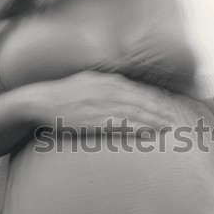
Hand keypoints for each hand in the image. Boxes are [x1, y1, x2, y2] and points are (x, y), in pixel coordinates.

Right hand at [23, 71, 213, 133]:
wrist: (37, 103)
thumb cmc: (63, 97)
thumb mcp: (87, 84)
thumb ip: (107, 88)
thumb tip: (124, 94)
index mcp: (107, 81)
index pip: (139, 91)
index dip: (156, 101)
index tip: (169, 108)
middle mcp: (107, 90)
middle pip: (141, 101)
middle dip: (161, 111)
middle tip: (176, 120)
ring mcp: (100, 105)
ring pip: (134, 112)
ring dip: (153, 120)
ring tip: (168, 127)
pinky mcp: (93, 119)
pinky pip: (120, 124)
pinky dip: (137, 128)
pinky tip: (149, 132)